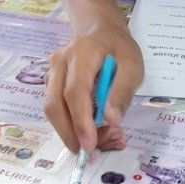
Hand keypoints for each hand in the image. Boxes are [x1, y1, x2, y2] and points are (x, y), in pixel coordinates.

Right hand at [44, 23, 143, 154]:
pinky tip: (94, 131)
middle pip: (55, 105)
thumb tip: (111, 120)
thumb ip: (122, 91)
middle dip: (72, 134)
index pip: (74, 92)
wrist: (100, 31)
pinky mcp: (51, 83)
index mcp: (81, 54)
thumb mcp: (133, 65)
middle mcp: (59, 63)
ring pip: (53, 110)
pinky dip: (71, 125)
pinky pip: (57, 109)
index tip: (90, 145)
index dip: (80, 121)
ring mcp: (51, 73)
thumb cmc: (119, 48)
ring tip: (103, 139)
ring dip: (72, 132)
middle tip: (96, 152)